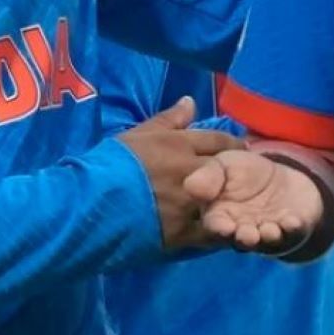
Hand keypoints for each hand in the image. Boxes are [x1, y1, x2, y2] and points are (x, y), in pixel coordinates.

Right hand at [115, 97, 245, 248]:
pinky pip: (209, 233)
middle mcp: (190, 173)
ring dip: (229, 203)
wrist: (90, 203)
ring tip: (234, 207)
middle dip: (237, 173)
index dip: (233, 144)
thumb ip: (166, 120)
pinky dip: (218, 232)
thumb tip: (190, 101)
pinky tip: (222, 231)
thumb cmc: (109, 164)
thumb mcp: (136, 135)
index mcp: (179, 145)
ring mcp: (188, 204)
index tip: (241, 148)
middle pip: (226, 170)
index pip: (218, 140)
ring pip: (221, 203)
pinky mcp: (181, 232)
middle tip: (243, 178)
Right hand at [183, 150, 322, 252]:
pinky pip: (294, 233)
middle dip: (245, 238)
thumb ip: (208, 175)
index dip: (219, 229)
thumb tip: (190, 186)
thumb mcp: (223, 165)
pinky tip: (293, 221)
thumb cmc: (244, 172)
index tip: (224, 227)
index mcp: (222, 217)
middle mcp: (244, 230)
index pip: (216, 227)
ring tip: (270, 230)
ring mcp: (269, 231)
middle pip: (242, 239)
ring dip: (269, 237)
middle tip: (249, 235)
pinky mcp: (293, 229)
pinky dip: (293, 229)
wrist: (280, 173)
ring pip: (267, 241)